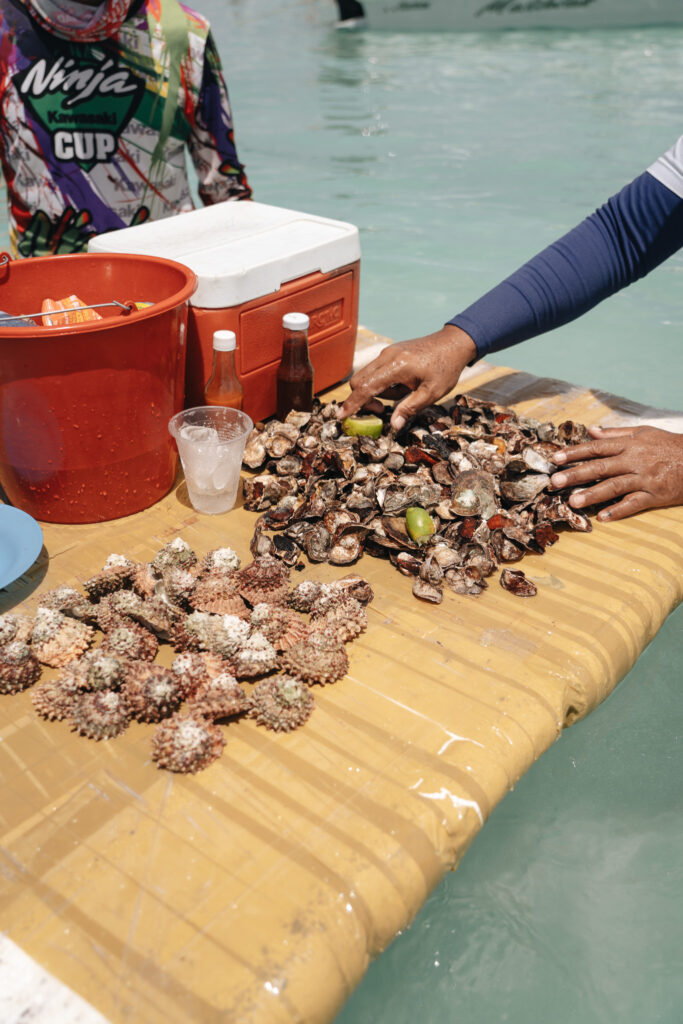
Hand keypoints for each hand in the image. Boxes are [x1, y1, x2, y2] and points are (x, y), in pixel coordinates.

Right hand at [337, 325, 477, 430]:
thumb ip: (409, 409)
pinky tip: (404, 385)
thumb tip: (392, 426)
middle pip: (358, 381)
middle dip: (363, 399)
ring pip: (367, 376)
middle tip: (383, 411)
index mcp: (396, 366)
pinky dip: (383, 383)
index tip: (340, 416)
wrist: (454, 343)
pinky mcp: (390, 353)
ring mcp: (387, 353)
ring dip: (378, 392)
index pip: (366, 387)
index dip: (352, 404)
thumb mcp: (431, 393)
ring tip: (405, 393)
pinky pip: (377, 371)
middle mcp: (387, 356)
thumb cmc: (446, 368)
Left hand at [549, 425, 682, 520]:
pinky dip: (619, 511)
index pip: (597, 448)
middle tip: (555, 482)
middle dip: (576, 474)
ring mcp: (645, 479)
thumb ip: (616, 433)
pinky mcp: (655, 495)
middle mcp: (635, 460)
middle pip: (601, 467)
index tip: (555, 458)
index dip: (575, 453)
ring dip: (592, 494)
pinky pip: (635, 504)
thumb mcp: (644, 433)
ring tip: (573, 501)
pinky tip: (603, 517)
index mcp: (630, 444)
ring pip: (614, 486)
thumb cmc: (670, 446)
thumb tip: (591, 431)